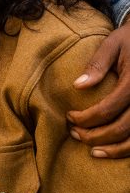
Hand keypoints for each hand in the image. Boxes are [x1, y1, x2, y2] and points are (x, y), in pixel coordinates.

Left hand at [67, 21, 129, 156]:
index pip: (108, 108)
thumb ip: (97, 65)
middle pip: (122, 128)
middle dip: (96, 136)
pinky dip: (127, 149)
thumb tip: (77, 86)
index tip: (69, 117)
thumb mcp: (112, 45)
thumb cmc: (128, 40)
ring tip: (92, 152)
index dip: (87, 118)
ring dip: (113, 149)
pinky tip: (111, 151)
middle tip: (75, 134)